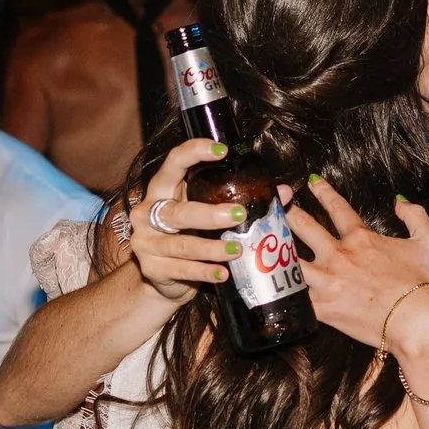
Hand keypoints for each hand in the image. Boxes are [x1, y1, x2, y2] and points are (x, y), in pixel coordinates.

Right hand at [127, 137, 244, 302]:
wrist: (162, 277)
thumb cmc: (189, 234)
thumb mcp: (206, 213)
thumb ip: (239, 201)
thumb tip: (283, 193)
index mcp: (162, 189)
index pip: (174, 163)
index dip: (194, 152)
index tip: (222, 150)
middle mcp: (148, 213)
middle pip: (178, 212)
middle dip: (209, 214)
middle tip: (240, 215)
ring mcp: (146, 243)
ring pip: (182, 244)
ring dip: (212, 248)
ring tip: (238, 249)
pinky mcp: (151, 269)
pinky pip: (182, 270)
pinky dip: (205, 272)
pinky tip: (224, 273)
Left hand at [281, 176, 428, 359]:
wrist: (418, 322)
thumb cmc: (426, 284)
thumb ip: (415, 216)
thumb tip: (399, 202)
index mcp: (361, 238)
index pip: (336, 207)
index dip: (322, 191)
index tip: (311, 181)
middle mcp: (338, 255)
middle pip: (302, 227)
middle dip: (286, 212)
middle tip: (275, 206)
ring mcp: (327, 282)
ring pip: (288, 260)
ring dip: (273, 249)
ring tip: (258, 243)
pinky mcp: (323, 309)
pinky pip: (293, 297)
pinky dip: (279, 290)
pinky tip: (265, 285)